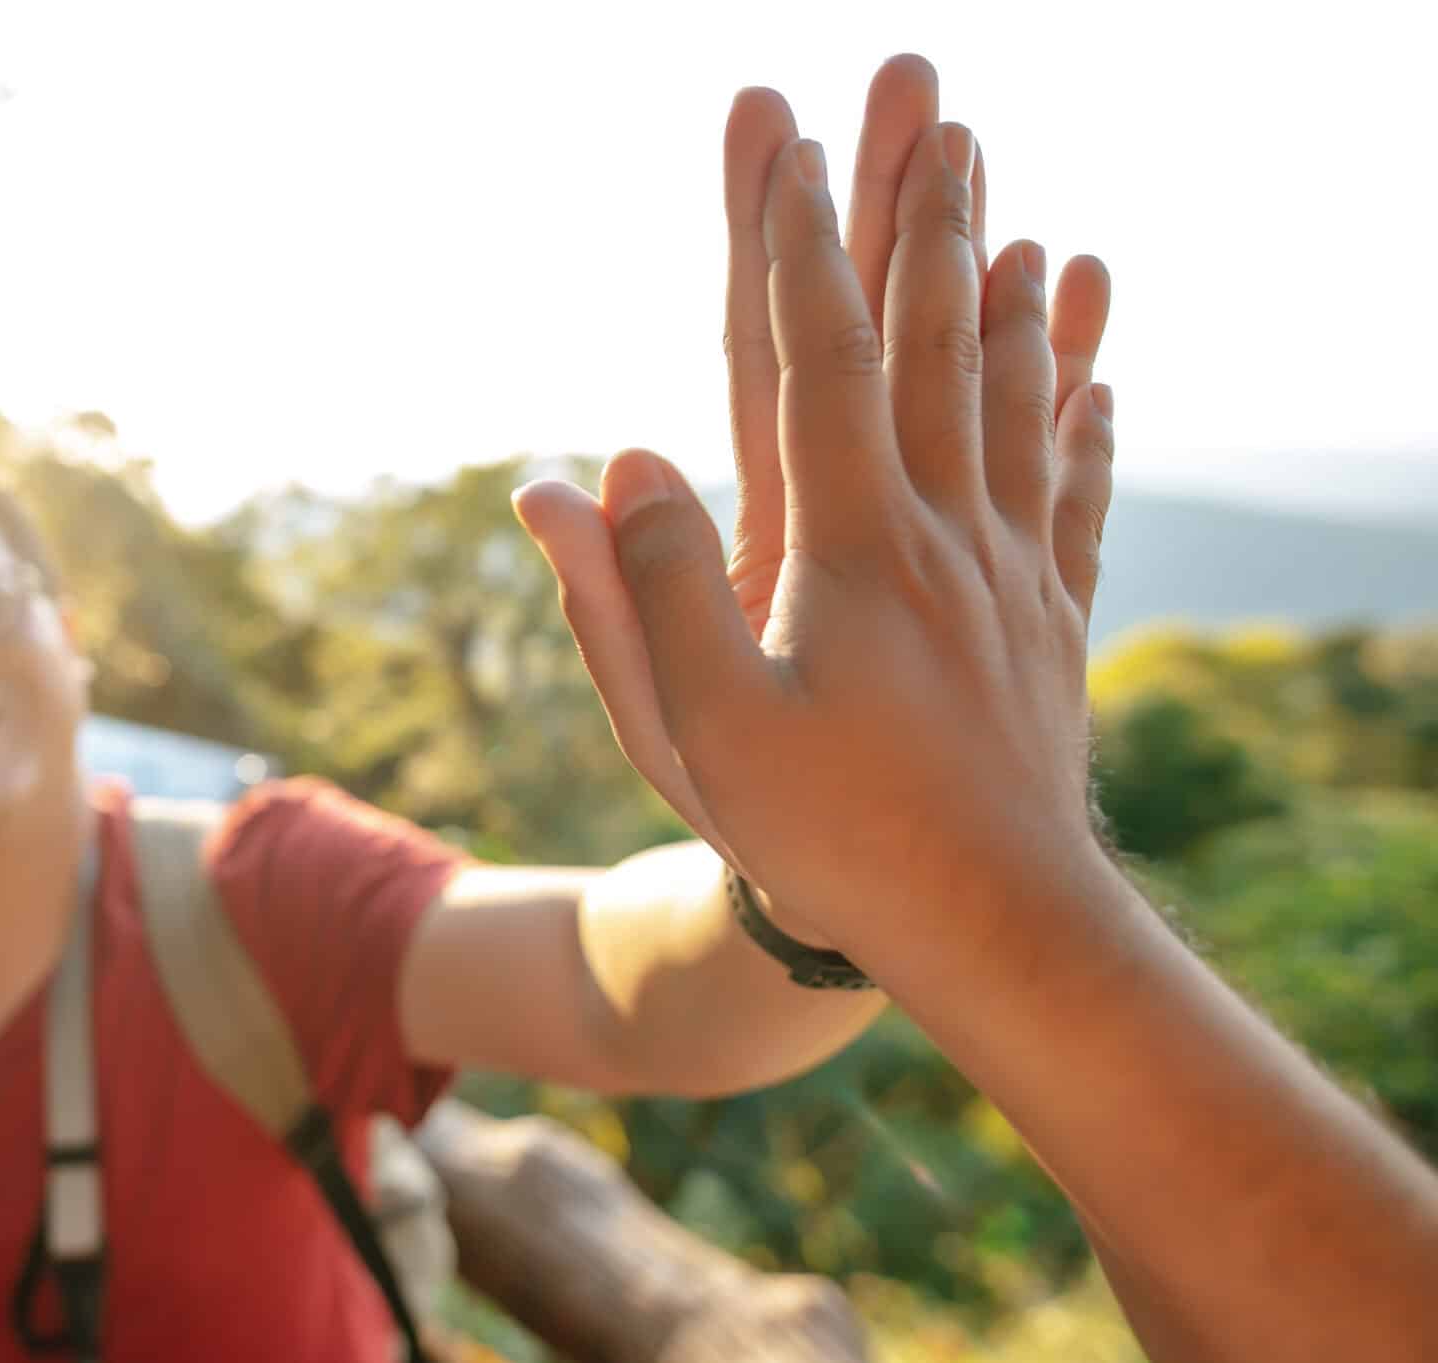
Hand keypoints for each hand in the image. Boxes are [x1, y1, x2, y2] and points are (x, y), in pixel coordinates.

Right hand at [515, 56, 1115, 955]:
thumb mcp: (704, 734)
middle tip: (931, 109)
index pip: (818, 360)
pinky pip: (1075, 494)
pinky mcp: (1054, 623)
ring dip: (1008, 294)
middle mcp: (945, 533)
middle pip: (936, 344)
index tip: (789, 144)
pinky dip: (1084, 420)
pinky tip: (1099, 376)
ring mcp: (1012, 574)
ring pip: (1015, 401)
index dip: (797, 247)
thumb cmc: (830, 839)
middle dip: (922, 218)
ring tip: (1015, 210)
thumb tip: (604, 465)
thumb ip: (646, 597)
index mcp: (850, 547)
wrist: (995, 929)